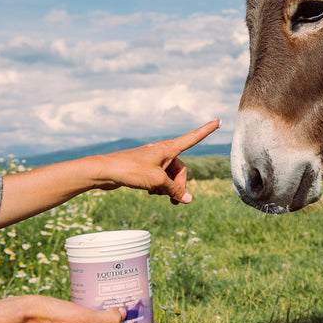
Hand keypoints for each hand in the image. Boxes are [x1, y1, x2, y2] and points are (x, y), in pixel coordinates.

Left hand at [93, 118, 221, 203]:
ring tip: (157, 196)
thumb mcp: (156, 181)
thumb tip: (188, 199)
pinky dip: (159, 187)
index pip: (192, 138)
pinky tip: (150, 193)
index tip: (218, 121)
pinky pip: (159, 178)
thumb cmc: (130, 170)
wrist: (104, 171)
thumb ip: (175, 190)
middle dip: (179, 185)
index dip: (206, 131)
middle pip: (180, 169)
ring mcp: (153, 160)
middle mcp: (162, 152)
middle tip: (174, 200)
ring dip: (168, 188)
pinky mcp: (144, 168)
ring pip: (169, 176)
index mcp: (167, 149)